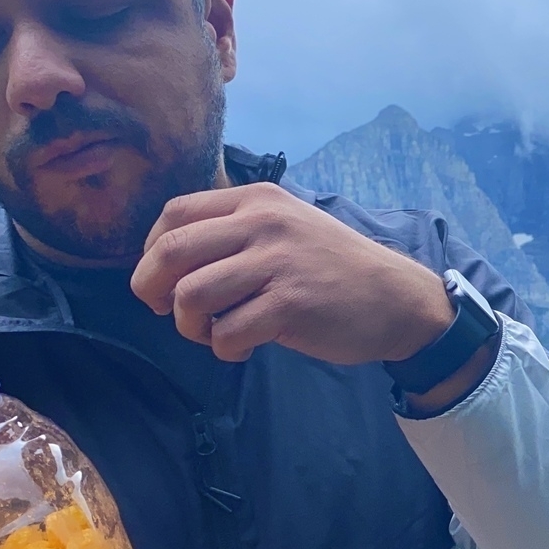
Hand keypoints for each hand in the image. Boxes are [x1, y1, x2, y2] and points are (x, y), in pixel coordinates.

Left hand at [131, 183, 454, 364]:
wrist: (396, 298)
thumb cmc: (334, 268)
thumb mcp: (287, 226)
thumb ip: (236, 230)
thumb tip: (170, 261)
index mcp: (257, 199)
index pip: (175, 213)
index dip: (151, 251)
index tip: (163, 280)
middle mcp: (264, 223)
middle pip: (172, 251)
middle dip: (151, 289)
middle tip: (167, 311)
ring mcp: (277, 263)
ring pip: (191, 295)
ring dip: (188, 325)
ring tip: (212, 333)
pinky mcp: (290, 305)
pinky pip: (227, 332)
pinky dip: (224, 348)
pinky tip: (242, 348)